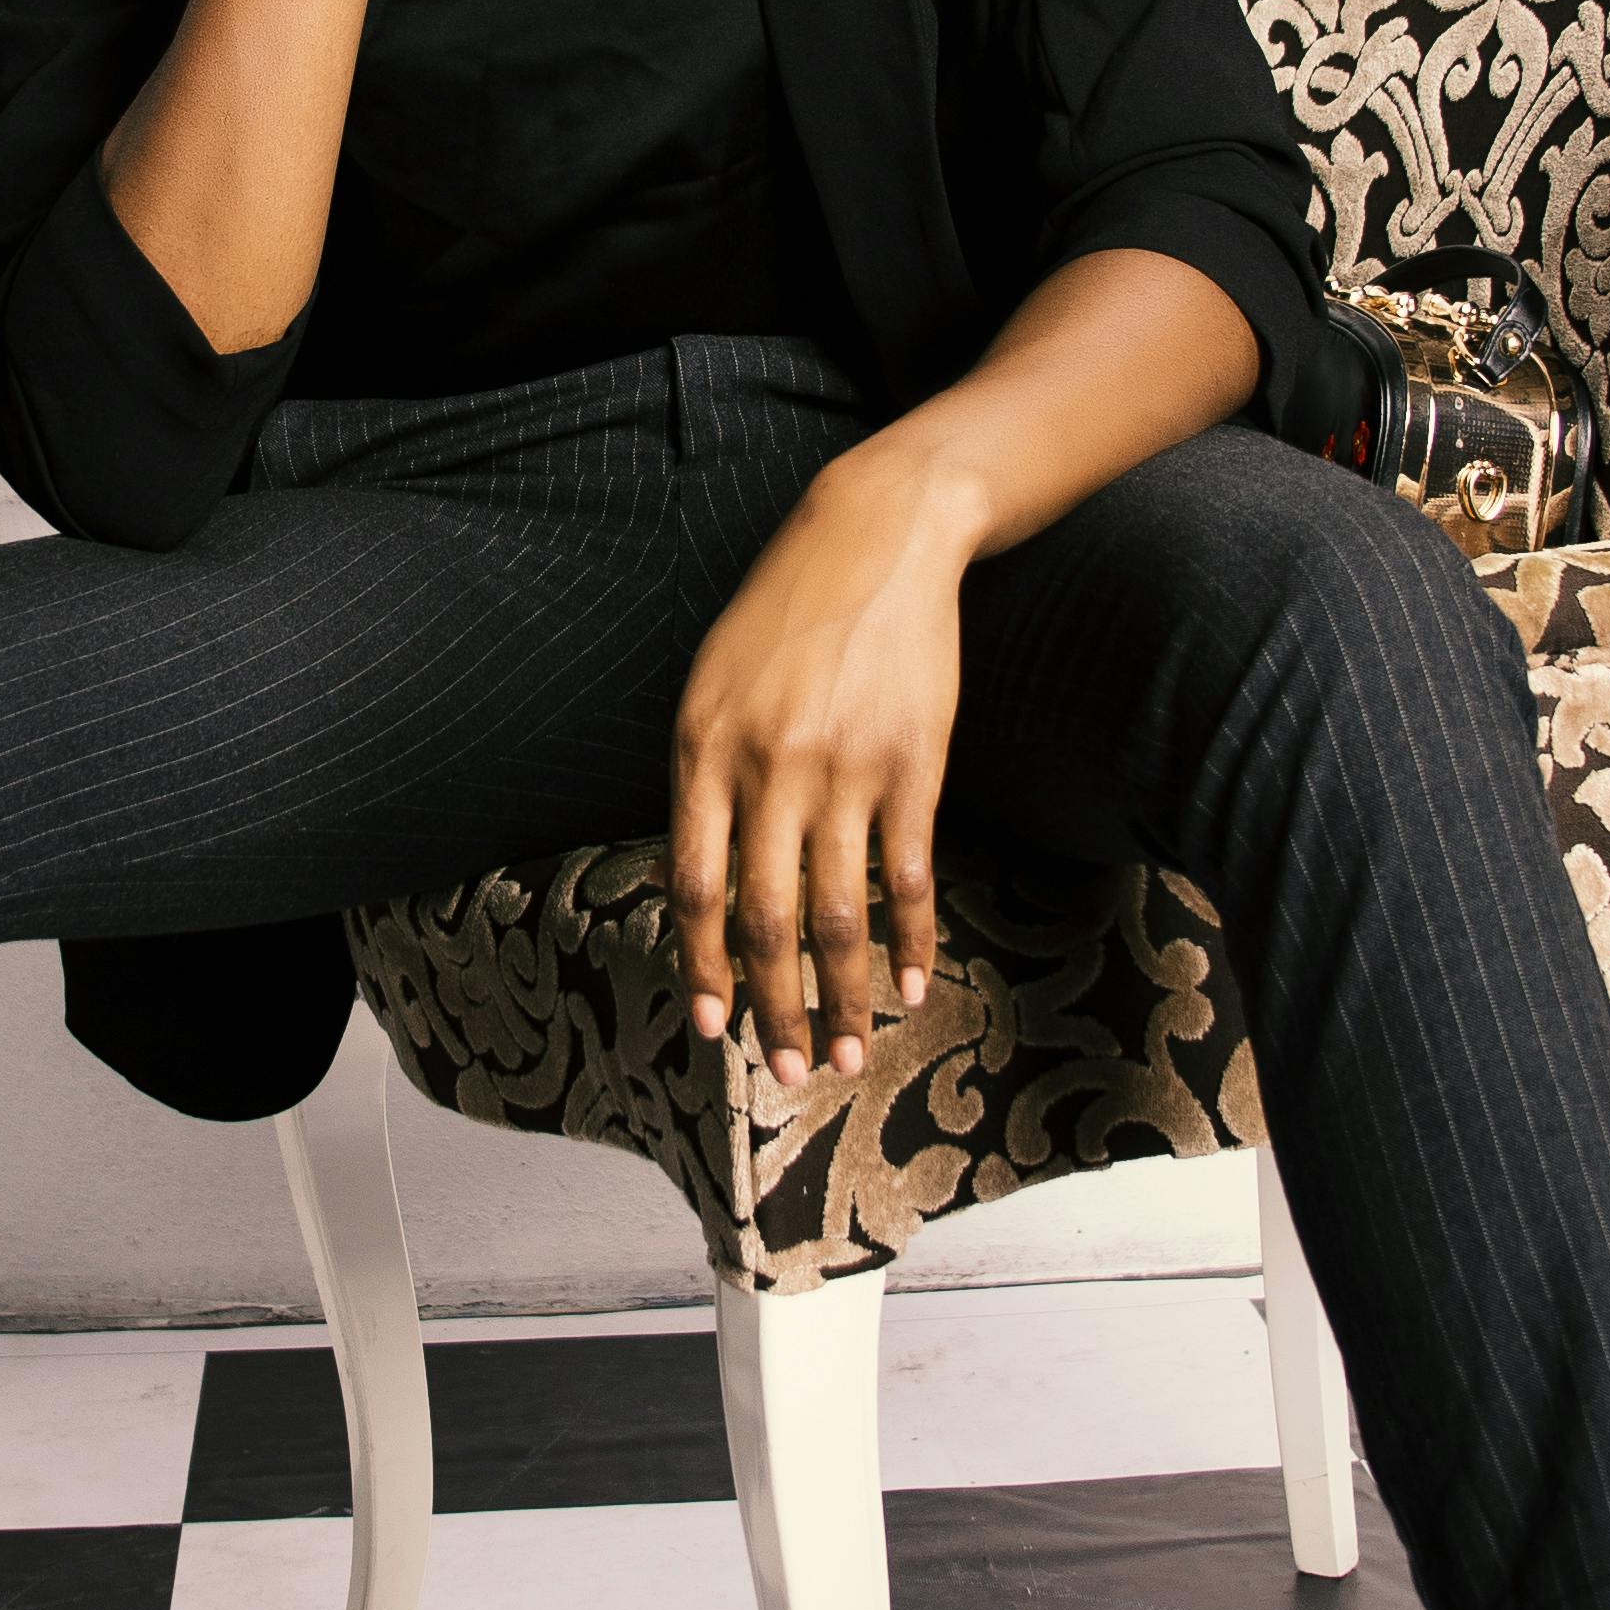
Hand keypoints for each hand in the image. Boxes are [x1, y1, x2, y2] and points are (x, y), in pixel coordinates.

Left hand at [667, 449, 966, 1082]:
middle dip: (774, 1009)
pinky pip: (909, 876)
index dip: (706, 967)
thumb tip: (707, 887)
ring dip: (842, 998)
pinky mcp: (913, 765)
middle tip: (787, 1072)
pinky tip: (909, 985)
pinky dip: (910, 941)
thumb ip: (704, 780)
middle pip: (767, 919)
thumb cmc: (784, 616)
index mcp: (704, 750)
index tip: (714, 1029)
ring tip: (848, 1052)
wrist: (875, 537)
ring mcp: (846, 769)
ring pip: (840, 914)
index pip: (696, 886)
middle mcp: (769, 767)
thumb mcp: (713, 686)